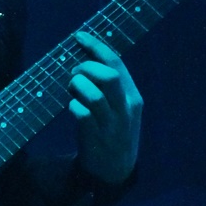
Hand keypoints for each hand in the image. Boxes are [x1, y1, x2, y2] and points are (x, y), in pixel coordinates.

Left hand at [68, 31, 141, 186]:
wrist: (115, 169)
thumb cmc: (113, 130)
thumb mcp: (121, 107)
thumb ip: (110, 87)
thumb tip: (84, 59)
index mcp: (133, 96)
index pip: (116, 63)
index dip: (96, 46)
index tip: (79, 36)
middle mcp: (125, 108)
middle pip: (108, 77)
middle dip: (86, 69)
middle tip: (75, 74)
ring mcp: (112, 124)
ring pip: (95, 95)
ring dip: (77, 87)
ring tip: (72, 90)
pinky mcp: (97, 137)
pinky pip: (82, 115)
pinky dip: (73, 107)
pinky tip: (72, 108)